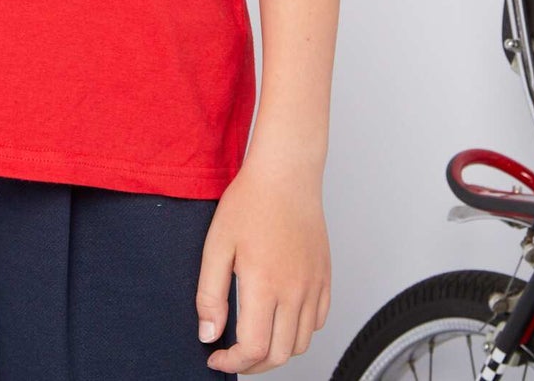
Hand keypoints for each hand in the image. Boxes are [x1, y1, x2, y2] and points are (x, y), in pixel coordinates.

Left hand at [195, 156, 330, 372]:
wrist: (285, 173)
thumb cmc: (250, 201)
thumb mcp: (216, 244)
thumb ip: (210, 294)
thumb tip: (209, 334)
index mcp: (265, 285)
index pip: (253, 349)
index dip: (231, 363)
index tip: (216, 356)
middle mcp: (295, 291)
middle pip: (279, 354)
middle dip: (252, 364)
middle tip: (233, 355)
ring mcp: (314, 285)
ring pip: (302, 343)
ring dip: (277, 351)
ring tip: (256, 339)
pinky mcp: (325, 277)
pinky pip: (318, 321)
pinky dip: (300, 331)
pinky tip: (281, 318)